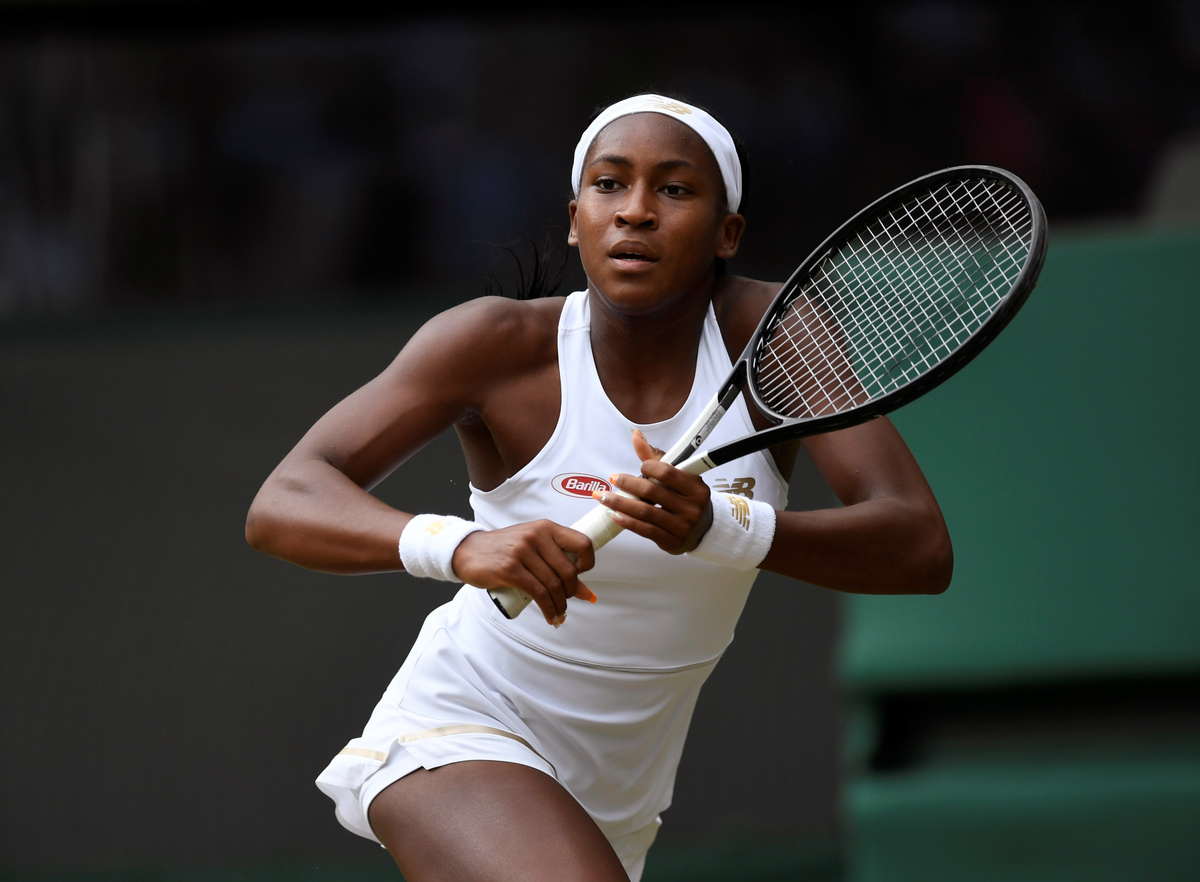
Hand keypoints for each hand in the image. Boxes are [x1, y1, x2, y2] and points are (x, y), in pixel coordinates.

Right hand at [451, 521, 596, 625]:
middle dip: (570, 592)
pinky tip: (550, 616)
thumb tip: (587, 593)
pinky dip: (548, 609)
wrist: (468, 551)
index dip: (587, 564)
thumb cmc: (504, 550)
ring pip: (554, 584)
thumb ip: (559, 566)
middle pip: (568, 570)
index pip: (583, 544)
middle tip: (564, 601)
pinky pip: (538, 593)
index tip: (579, 577)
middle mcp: (536, 536)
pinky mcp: (510, 569)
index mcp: (546, 528)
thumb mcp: (533, 551)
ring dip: (560, 605)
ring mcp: (522, 551)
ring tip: (559, 614)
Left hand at [594, 430, 712, 554]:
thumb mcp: (679, 478)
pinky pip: (644, 530)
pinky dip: (627, 521)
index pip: (668, 472)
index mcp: (696, 488)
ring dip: (620, 503)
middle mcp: (691, 508)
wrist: (704, 530)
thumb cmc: (687, 499)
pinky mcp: (671, 542)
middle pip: (652, 491)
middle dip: (628, 483)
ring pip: (644, 512)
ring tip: (603, 497)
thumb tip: (636, 436)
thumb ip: (656, 458)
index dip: (650, 466)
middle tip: (614, 479)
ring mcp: (682, 527)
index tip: (641, 466)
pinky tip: (614, 514)